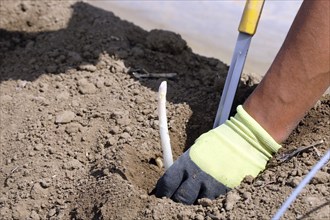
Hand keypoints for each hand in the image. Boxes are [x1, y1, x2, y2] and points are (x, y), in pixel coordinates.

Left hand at [155, 105, 280, 204]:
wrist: (244, 141)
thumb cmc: (218, 143)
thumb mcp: (196, 150)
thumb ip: (184, 165)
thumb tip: (173, 178)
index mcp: (187, 162)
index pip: (168, 183)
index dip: (163, 191)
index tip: (162, 194)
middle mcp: (197, 176)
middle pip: (179, 198)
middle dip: (176, 199)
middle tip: (176, 198)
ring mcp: (212, 186)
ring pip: (195, 204)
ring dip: (192, 202)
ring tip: (193, 197)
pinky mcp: (225, 193)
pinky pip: (211, 203)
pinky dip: (207, 201)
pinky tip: (207, 196)